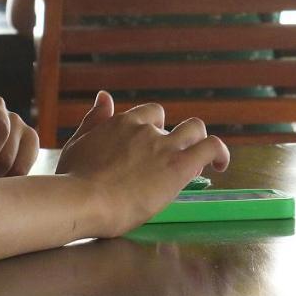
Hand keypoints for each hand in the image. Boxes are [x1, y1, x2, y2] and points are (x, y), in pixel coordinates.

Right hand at [55, 91, 230, 237]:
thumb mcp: (78, 143)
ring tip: (197, 159)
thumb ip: (94, 120)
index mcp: (121, 124)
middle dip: (171, 135)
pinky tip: (221, 165)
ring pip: (195, 129)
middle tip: (168, 158)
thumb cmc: (73, 179)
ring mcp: (164, 146)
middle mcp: (145, 129)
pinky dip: (220, 153)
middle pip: (169, 120)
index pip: (147, 114)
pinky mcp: (179, 166)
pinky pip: (211, 148)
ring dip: (198, 140)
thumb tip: (104, 96)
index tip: (151, 144)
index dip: (152, 127)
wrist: (83, 199)